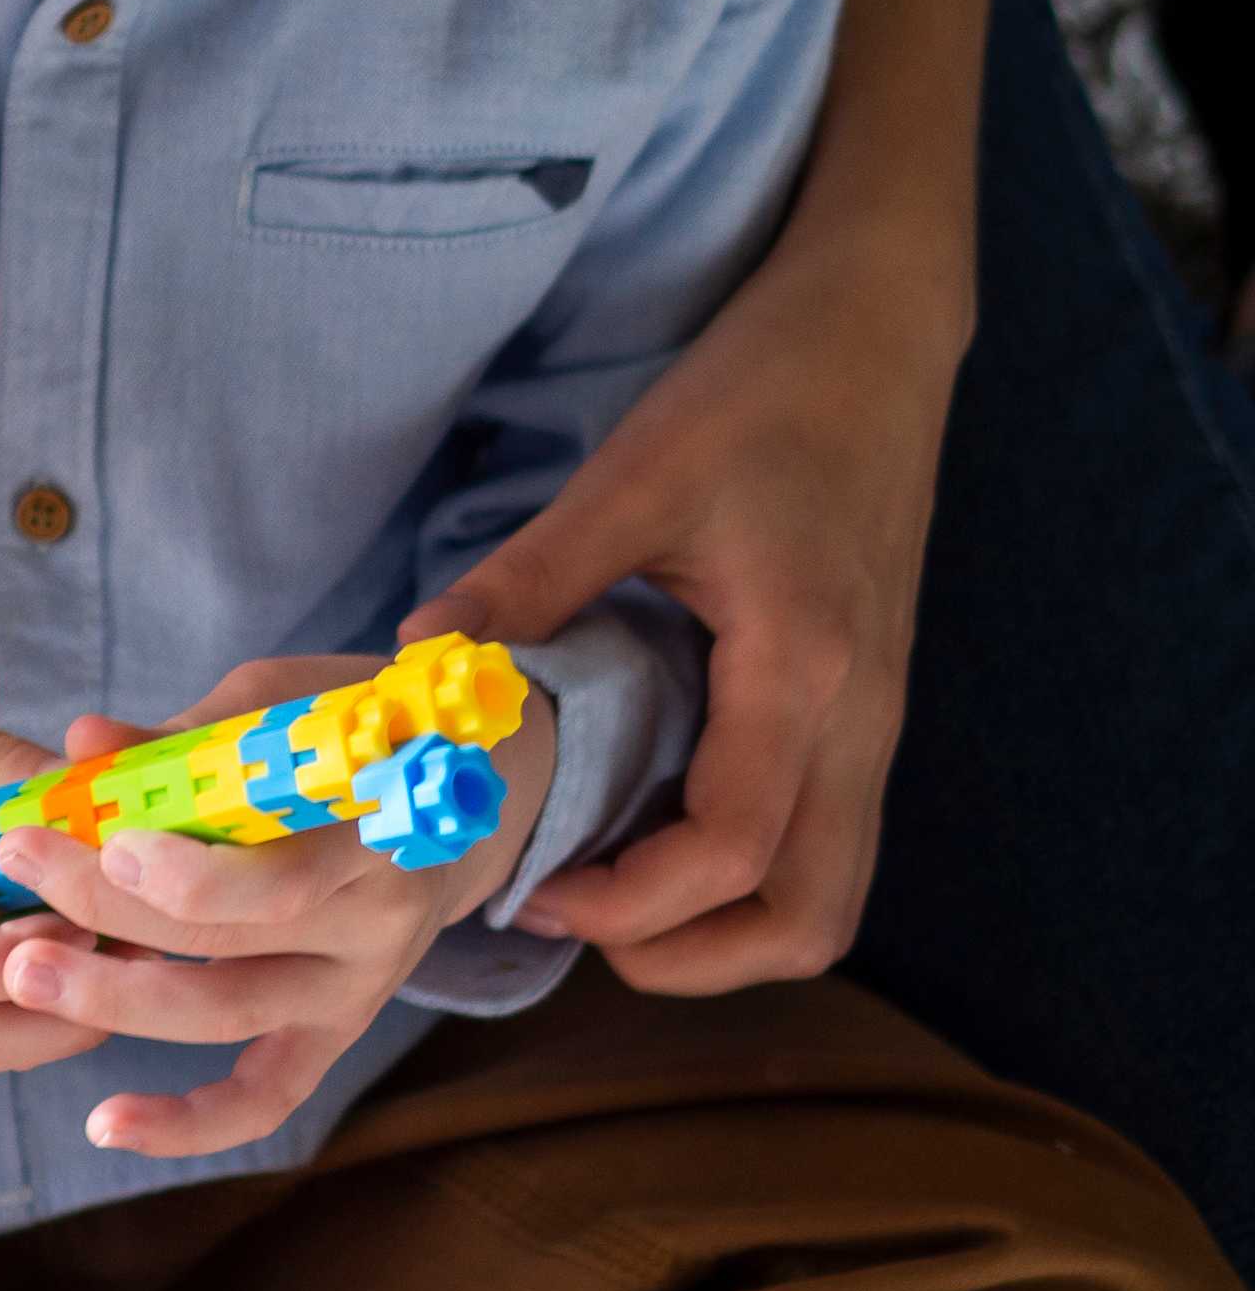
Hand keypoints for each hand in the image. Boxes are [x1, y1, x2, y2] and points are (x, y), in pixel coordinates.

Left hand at [0, 660, 558, 1159]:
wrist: (480, 789)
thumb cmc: (361, 733)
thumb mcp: (290, 705)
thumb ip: (190, 734)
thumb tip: (85, 742)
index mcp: (376, 825)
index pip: (281, 871)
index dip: (188, 866)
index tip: (100, 834)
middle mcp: (376, 917)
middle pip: (232, 937)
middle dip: (111, 906)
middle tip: (18, 865)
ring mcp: (359, 986)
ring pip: (231, 1014)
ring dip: (119, 999)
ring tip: (24, 972)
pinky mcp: (338, 1032)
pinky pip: (266, 1096)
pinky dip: (190, 1123)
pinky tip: (106, 1122)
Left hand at [408, 204, 962, 995]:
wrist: (878, 334)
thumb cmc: (763, 392)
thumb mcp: (631, 478)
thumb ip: (528, 581)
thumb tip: (412, 658)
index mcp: (803, 671)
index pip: (733, 853)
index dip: (629, 904)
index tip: (530, 888)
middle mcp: (861, 719)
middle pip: (809, 919)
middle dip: (692, 956)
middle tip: (571, 913)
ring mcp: (876, 720)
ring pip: (828, 891)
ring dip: (724, 926)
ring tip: (605, 883)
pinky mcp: (866, 705)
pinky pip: (824, 836)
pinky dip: (746, 870)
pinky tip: (650, 819)